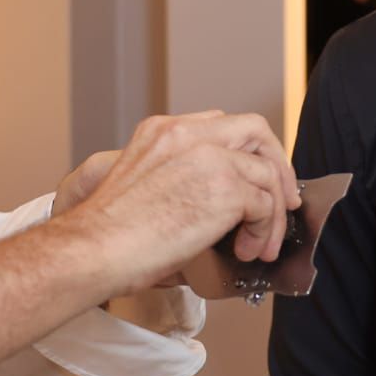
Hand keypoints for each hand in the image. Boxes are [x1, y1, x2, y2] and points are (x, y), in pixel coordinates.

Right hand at [59, 110, 299, 294]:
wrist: (92, 249)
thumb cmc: (107, 235)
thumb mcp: (143, 187)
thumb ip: (179, 179)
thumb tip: (217, 208)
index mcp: (162, 130)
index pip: (221, 124)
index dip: (247, 151)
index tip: (255, 178)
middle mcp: (186, 135)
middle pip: (255, 129)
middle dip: (277, 166)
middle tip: (283, 201)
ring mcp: (208, 158)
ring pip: (267, 173)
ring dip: (271, 213)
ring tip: (258, 244)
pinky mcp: (224, 188)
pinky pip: (265, 205)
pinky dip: (263, 231)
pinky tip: (245, 251)